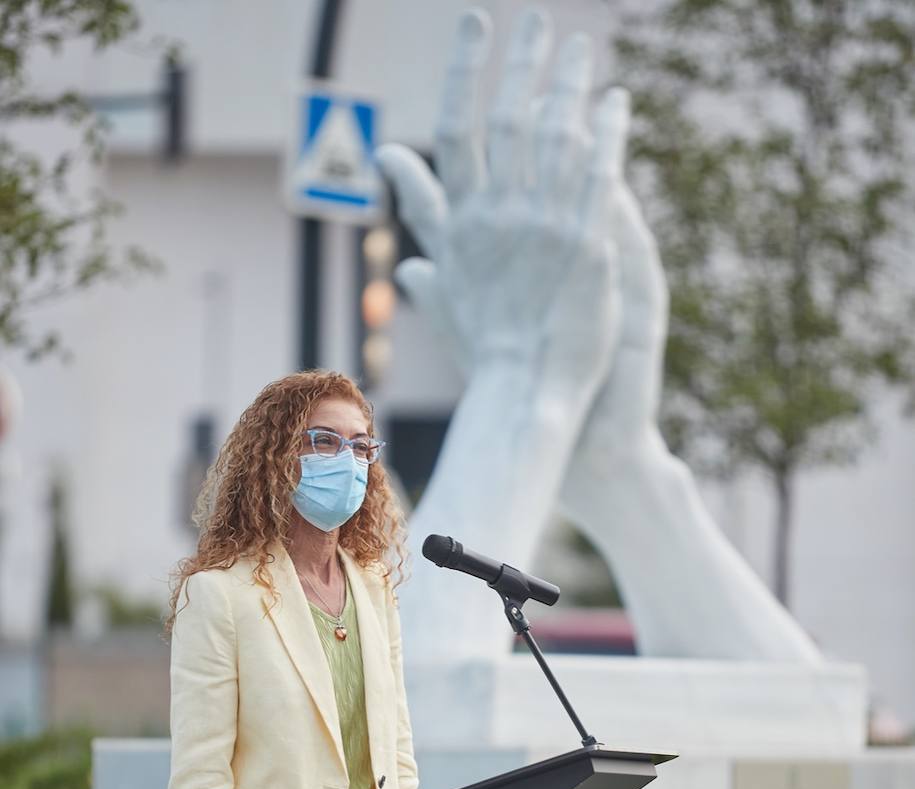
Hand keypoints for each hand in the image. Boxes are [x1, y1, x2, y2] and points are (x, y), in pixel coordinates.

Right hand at [377, 6, 624, 421]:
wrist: (523, 389)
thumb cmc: (483, 342)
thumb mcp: (443, 273)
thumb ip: (424, 210)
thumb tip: (389, 159)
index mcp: (465, 219)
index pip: (460, 126)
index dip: (468, 69)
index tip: (478, 24)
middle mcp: (502, 214)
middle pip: (513, 117)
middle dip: (526, 60)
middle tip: (539, 19)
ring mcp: (547, 227)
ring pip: (559, 135)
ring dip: (571, 83)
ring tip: (582, 48)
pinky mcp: (589, 244)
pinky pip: (601, 173)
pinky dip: (609, 130)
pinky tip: (618, 101)